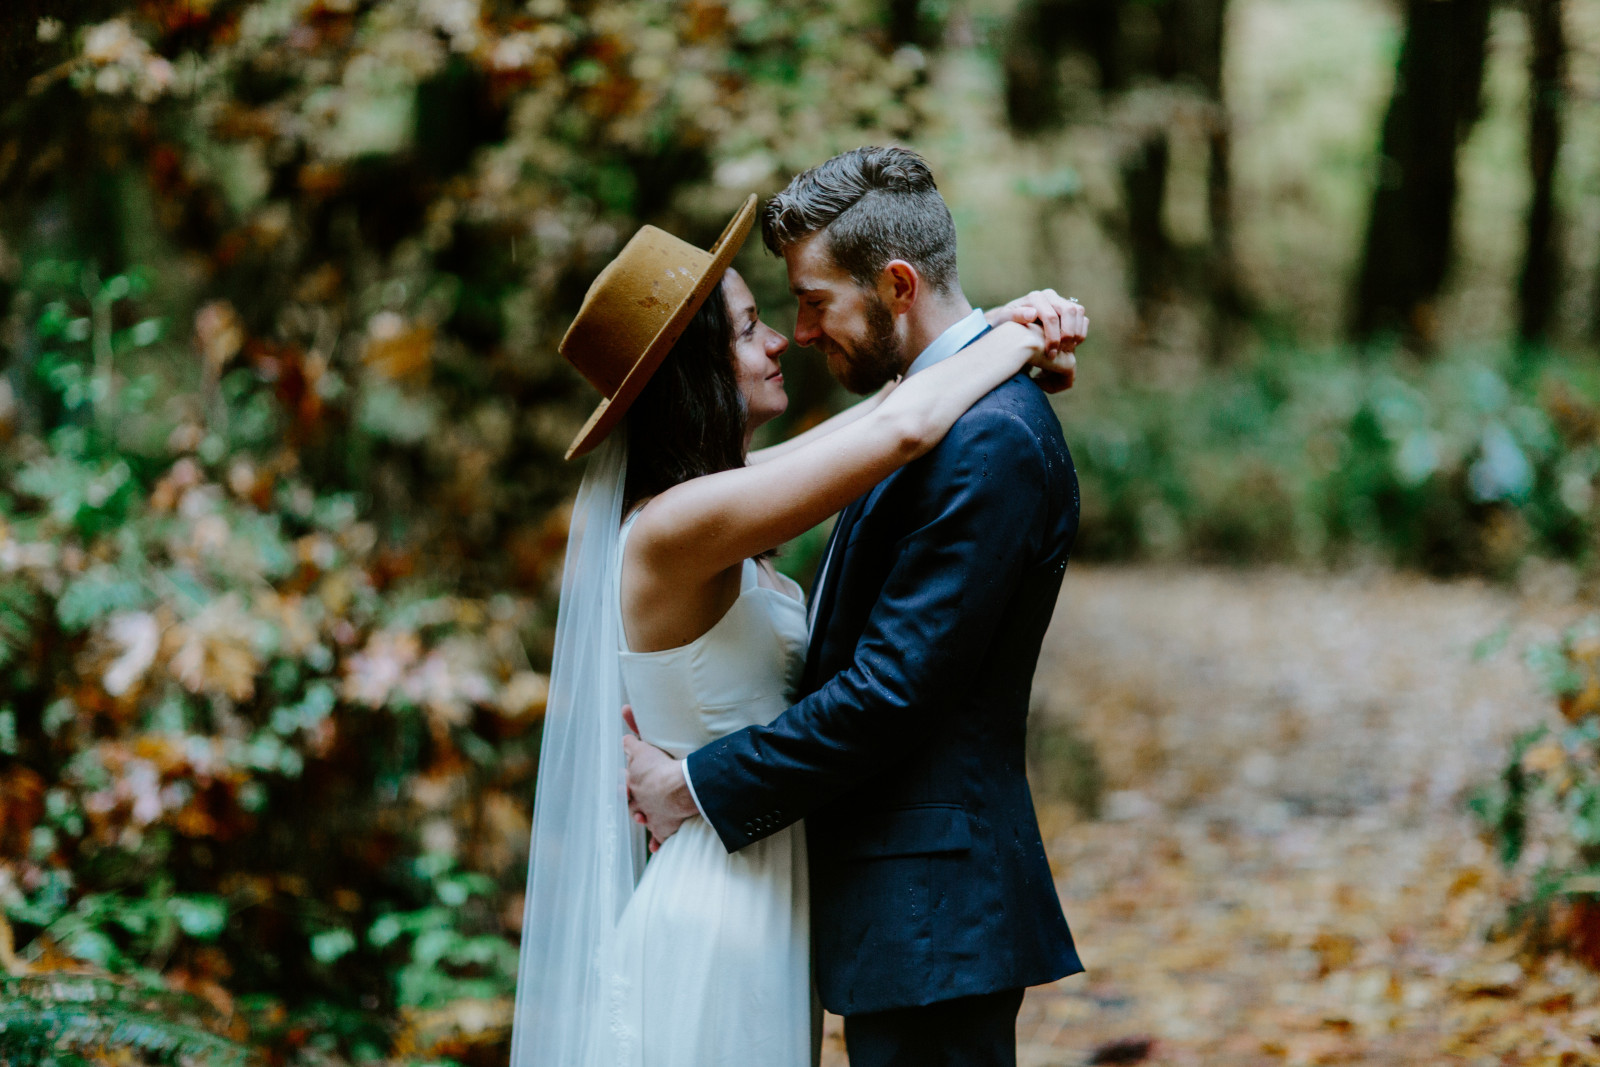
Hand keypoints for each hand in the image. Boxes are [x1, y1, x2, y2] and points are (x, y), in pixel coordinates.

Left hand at [622, 705, 697, 851]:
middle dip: (632, 802)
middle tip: (633, 801)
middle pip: (632, 804)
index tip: (625, 782)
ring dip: (643, 819)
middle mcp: (640, 803)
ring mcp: (653, 817)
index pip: (627, 782)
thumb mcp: (644, 746)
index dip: (626, 781)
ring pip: (644, 820)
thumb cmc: (660, 768)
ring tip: (642, 819)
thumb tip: (624, 709)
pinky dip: (657, 841)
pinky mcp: (665, 829)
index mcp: (635, 783)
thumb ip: (635, 731)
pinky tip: (654, 847)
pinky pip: (660, 838)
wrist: (677, 791)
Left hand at [986, 289, 1087, 371]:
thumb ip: (1016, 316)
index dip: (1053, 337)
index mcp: (1035, 298)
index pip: (1051, 317)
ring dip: (1077, 333)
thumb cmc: (1006, 324)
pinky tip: (1070, 345)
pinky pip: (1082, 318)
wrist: (1012, 321)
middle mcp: (1049, 295)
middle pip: (1070, 311)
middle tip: (1062, 351)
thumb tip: (1032, 314)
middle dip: (1068, 334)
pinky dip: (1080, 332)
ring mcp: (1060, 300)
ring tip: (1066, 350)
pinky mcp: (1068, 308)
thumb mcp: (1005, 321)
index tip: (1050, 354)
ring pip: (1078, 312)